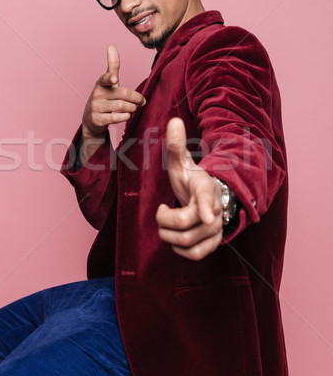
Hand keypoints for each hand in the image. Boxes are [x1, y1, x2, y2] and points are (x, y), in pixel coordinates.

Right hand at [81, 45, 145, 160]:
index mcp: (101, 83)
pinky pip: (116, 118)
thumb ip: (112, 65)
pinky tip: (126, 115)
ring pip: (121, 106)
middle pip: (122, 94)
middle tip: (141, 101)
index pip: (105, 78)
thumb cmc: (105, 97)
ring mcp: (96, 107)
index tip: (114, 78)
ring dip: (132, 108)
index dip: (110, 78)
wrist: (92, 119)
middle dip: (135, 98)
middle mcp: (97, 94)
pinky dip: (125, 117)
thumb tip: (111, 46)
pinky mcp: (97, 119)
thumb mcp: (108, 81)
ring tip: (133, 108)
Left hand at [156, 118, 223, 260]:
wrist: (209, 195)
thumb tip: (173, 121)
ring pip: (187, 242)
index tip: (208, 217)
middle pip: (185, 223)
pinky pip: (196, 254)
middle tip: (160, 211)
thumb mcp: (181, 162)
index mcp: (204, 187)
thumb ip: (176, 144)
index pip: (206, 197)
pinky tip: (175, 239)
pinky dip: (181, 251)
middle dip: (163, 220)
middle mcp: (214, 209)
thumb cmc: (190, 179)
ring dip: (168, 236)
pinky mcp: (213, 241)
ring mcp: (215, 227)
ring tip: (166, 225)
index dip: (206, 207)